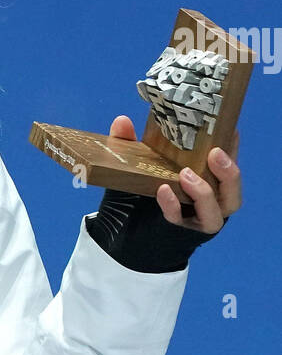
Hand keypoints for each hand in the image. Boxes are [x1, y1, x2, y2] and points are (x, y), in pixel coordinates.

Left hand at [107, 115, 241, 233]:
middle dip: (229, 173)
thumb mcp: (135, 166)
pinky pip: (181, 222)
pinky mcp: (179, 234)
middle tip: (215, 154)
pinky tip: (163, 191)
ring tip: (187, 175)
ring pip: (217, 211)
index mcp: (207, 183)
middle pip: (232, 192)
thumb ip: (130, 145)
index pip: (227, 166)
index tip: (231, 130)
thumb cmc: (138, 196)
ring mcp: (196, 221)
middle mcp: (209, 204)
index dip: (233, 149)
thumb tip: (122, 121)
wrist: (120, 233)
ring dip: (205, 192)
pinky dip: (173, 206)